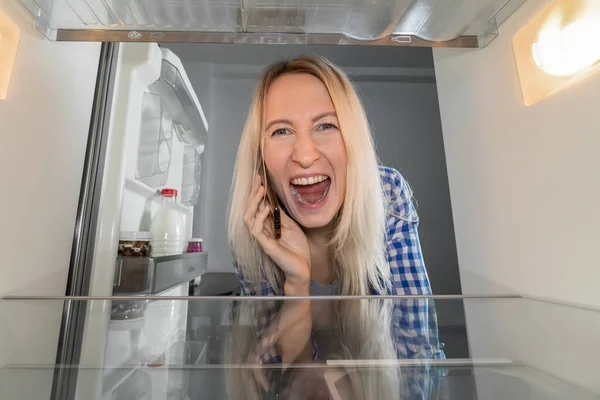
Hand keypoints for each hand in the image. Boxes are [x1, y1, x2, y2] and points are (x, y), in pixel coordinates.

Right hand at [244, 175, 310, 292]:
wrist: (302, 267)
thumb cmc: (297, 248)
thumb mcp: (291, 226)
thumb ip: (281, 215)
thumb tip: (274, 200)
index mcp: (268, 224)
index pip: (258, 205)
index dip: (257, 192)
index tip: (259, 177)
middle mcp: (262, 229)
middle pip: (251, 209)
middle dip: (253, 193)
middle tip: (258, 180)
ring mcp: (262, 237)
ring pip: (249, 217)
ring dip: (254, 203)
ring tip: (260, 191)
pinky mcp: (265, 245)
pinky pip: (256, 230)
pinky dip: (259, 218)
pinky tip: (267, 209)